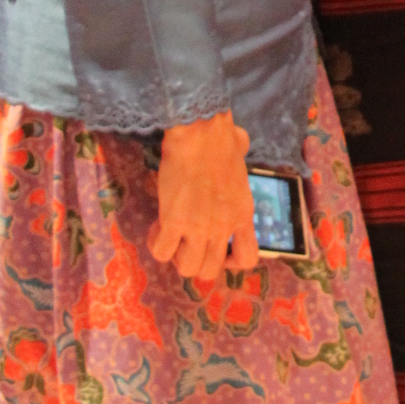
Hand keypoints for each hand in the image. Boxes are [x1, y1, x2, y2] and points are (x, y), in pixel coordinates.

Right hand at [150, 111, 258, 283]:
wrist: (200, 133)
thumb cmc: (219, 137)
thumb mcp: (241, 155)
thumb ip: (243, 154)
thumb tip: (240, 140)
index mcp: (243, 213)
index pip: (248, 258)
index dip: (231, 261)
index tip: (218, 248)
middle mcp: (224, 227)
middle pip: (210, 270)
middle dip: (195, 258)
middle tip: (186, 237)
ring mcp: (200, 228)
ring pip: (187, 268)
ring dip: (176, 254)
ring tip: (171, 233)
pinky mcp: (174, 222)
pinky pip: (162, 252)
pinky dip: (156, 243)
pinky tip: (157, 226)